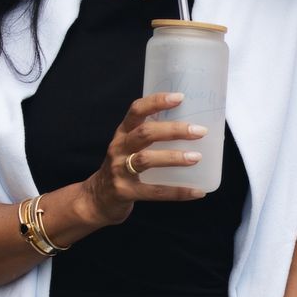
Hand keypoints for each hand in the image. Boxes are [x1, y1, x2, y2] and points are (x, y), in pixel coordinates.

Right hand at [78, 92, 209, 225]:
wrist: (97, 199)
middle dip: (173, 130)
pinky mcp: (125, 192)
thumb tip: (191, 129)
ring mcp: (119, 170)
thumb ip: (150, 137)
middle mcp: (118, 148)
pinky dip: (178, 192)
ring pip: (146, 159)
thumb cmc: (121, 168)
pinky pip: (155, 192)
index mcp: (122, 133)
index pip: (137, 110)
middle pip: (145, 133)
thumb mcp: (128, 147)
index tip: (180, 97)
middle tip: (199, 131)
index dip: (157, 102)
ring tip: (196, 157)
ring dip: (174, 157)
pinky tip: (197, 191)